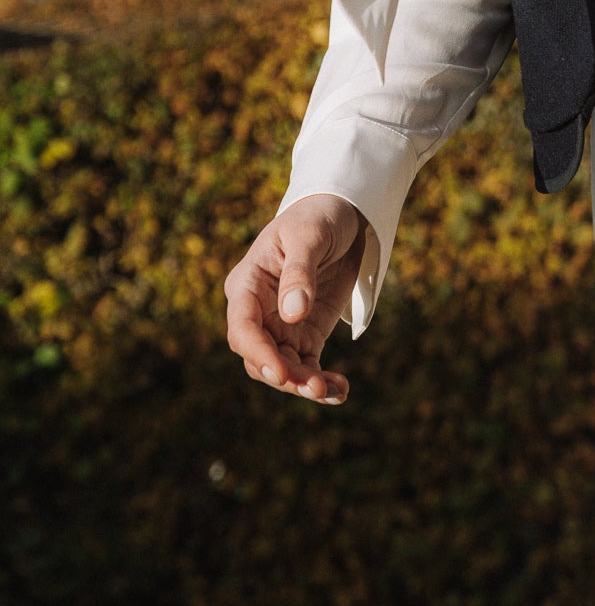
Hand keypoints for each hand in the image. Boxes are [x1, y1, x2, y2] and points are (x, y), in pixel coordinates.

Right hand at [223, 192, 367, 404]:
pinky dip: (321, 382)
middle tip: (314, 387)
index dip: (258, 352)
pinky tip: (340, 391)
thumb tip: (292, 314)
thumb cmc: (317, 216)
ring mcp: (281, 325)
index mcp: (247, 283)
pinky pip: (306, 366)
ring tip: (334, 391)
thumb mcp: (309, 235)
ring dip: (305, 384)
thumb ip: (300, 273)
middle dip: (285, 375)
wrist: (341, 213)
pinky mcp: (305, 334)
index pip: (242, 326)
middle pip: (259, 356)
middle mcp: (258, 310)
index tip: (279, 372)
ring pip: (283, 367)